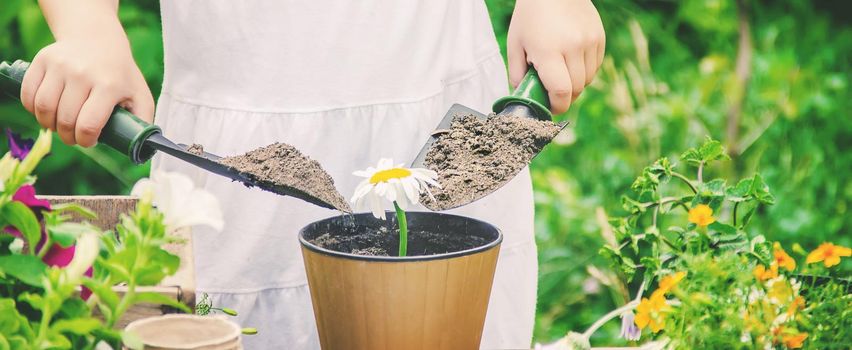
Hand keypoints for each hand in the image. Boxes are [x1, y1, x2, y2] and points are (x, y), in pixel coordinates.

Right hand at [21, 32, 152, 146]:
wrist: (98, 39)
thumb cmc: (120, 75)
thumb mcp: (140, 95)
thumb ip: (143, 122)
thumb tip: (143, 147)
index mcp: (109, 85)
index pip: (88, 125)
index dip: (85, 141)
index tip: (88, 141)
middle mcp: (83, 73)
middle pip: (64, 120)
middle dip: (67, 136)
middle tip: (73, 137)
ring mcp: (60, 65)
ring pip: (43, 108)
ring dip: (48, 125)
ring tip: (58, 126)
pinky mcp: (43, 60)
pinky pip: (29, 93)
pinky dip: (32, 109)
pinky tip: (45, 111)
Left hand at [507, 0, 604, 113]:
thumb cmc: (530, 15)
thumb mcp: (515, 44)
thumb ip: (517, 74)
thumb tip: (522, 97)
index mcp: (549, 51)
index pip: (561, 92)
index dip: (556, 106)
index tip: (549, 107)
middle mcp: (573, 47)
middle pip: (576, 90)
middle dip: (564, 97)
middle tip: (552, 92)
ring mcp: (589, 41)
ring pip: (587, 80)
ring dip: (575, 84)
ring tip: (560, 72)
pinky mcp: (599, 37)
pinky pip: (595, 66)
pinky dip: (584, 70)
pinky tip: (571, 60)